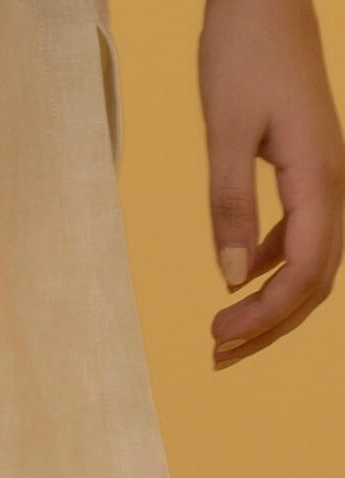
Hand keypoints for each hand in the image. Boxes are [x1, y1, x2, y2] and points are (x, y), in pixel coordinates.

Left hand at [200, 0, 344, 366]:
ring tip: (227, 329)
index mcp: (318, 177)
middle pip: (314, 277)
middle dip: (270, 322)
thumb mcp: (225, 133)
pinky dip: (273, 262)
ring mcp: (325, 173)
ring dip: (272, 299)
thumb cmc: (243, 54)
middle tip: (218, 351)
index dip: (265, 315)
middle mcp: (332, 181)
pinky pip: (301, 230)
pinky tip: (241, 273)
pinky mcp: (309, 165)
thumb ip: (229, 206)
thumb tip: (230, 279)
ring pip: (311, 258)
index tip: (217, 336)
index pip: (303, 271)